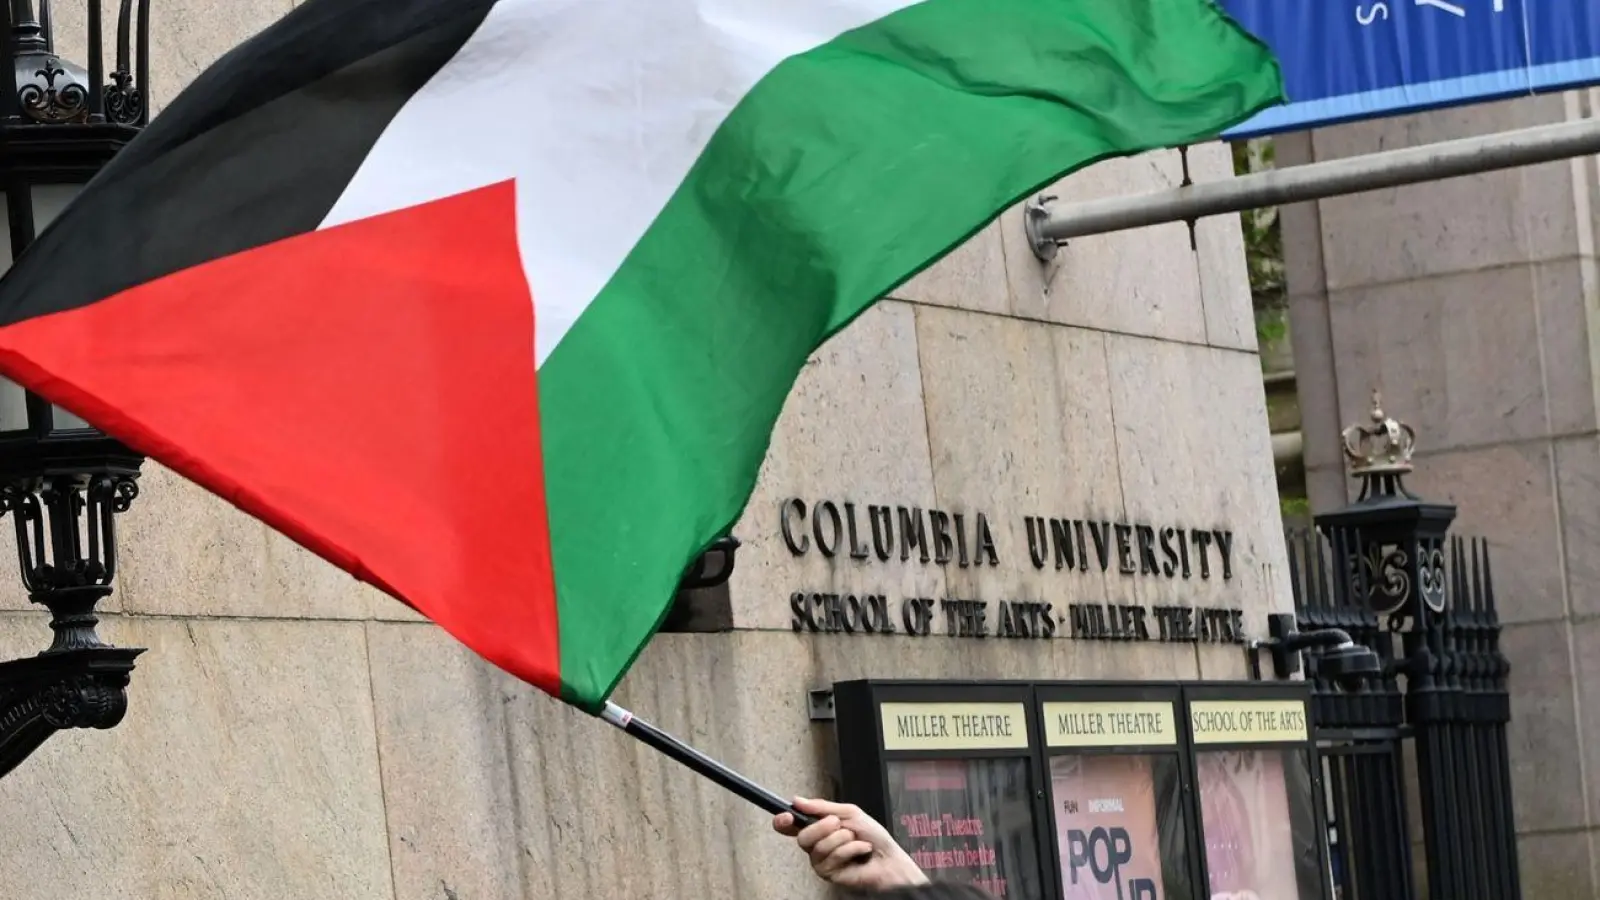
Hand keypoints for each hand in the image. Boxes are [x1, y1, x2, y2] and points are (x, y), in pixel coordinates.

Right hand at [773, 797, 928, 890]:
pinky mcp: (830, 874)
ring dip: (843, 838)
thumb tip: (798, 800)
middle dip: (822, 827)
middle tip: (838, 824)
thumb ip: (822, 807)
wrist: (889, 858)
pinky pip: (834, 857)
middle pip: (802, 836)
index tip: (785, 816)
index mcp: (818, 829)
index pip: (792, 826)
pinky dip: (852, 849)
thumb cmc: (874, 837)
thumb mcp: (849, 813)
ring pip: (819, 846)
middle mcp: (816, 846)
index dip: (783, 821)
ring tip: (855, 839)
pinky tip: (861, 851)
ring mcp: (822, 862)